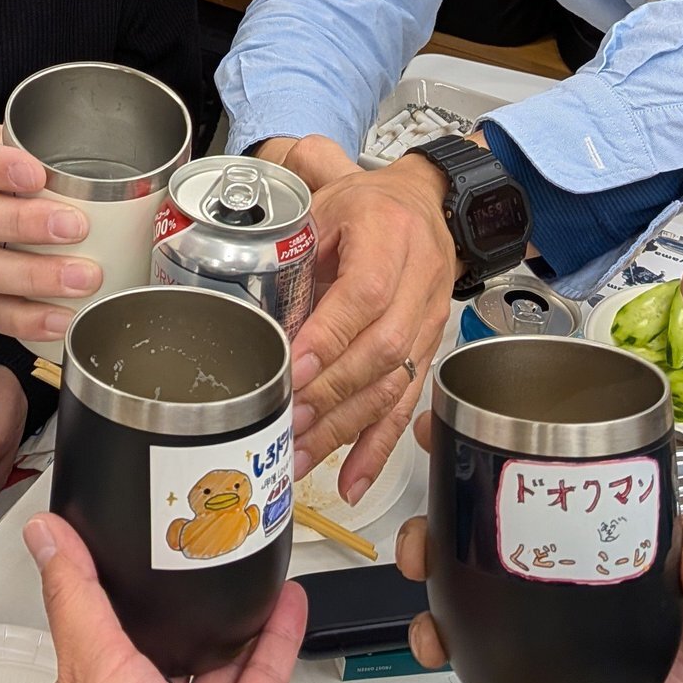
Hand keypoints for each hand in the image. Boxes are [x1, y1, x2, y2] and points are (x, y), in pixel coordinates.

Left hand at [24, 512, 305, 682]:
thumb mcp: (91, 668)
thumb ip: (76, 597)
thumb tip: (45, 539)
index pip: (102, 628)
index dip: (119, 588)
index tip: (136, 542)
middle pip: (167, 642)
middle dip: (185, 603)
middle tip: (203, 548)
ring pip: (220, 656)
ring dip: (237, 612)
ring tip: (248, 563)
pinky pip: (263, 677)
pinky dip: (279, 637)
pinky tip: (287, 604)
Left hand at [257, 135, 456, 503]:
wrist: (424, 202)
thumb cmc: (366, 205)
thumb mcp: (322, 206)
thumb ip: (291, 251)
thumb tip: (253, 310)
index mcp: (389, 236)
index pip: (364, 296)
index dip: (330, 338)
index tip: (293, 370)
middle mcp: (419, 282)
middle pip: (383, 350)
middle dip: (332, 394)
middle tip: (289, 424)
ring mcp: (429, 322)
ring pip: (394, 386)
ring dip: (346, 429)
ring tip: (303, 458)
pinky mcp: (428, 352)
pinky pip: (405, 406)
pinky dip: (377, 449)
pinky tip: (353, 480)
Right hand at [397, 412, 682, 682]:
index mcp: (581, 515)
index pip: (516, 470)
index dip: (462, 448)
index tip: (427, 431)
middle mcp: (549, 560)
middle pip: (467, 539)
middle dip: (424, 539)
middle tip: (419, 551)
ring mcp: (544, 616)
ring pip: (466, 608)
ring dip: (433, 621)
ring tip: (433, 637)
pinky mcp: (551, 670)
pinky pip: (502, 680)